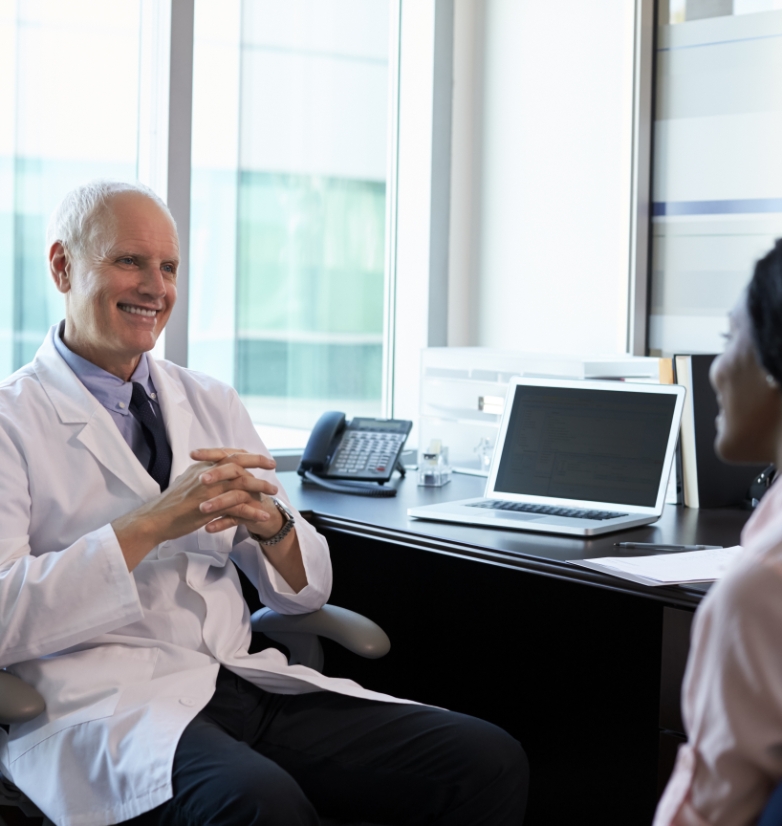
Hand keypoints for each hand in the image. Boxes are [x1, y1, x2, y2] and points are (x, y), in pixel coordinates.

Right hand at [112, 448, 279, 570]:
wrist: (154, 520)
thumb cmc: (169, 505)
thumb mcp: (186, 483)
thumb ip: (202, 476)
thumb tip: (212, 472)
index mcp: (201, 467)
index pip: (228, 453)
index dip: (246, 454)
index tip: (259, 456)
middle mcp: (206, 474)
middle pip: (238, 461)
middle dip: (258, 461)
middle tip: (273, 465)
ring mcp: (209, 491)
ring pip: (242, 483)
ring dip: (261, 486)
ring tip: (274, 492)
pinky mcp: (210, 508)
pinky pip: (238, 507)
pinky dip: (253, 511)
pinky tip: (264, 515)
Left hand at [191, 449, 306, 592]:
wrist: (266, 516)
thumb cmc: (241, 497)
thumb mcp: (228, 483)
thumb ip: (216, 473)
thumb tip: (193, 464)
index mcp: (237, 468)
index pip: (224, 455)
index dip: (209, 453)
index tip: (192, 455)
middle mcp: (246, 479)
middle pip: (234, 470)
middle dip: (218, 474)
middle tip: (202, 480)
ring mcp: (250, 496)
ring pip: (235, 496)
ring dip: (219, 502)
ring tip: (203, 509)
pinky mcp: (253, 514)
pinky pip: (237, 518)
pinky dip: (222, 523)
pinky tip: (208, 528)